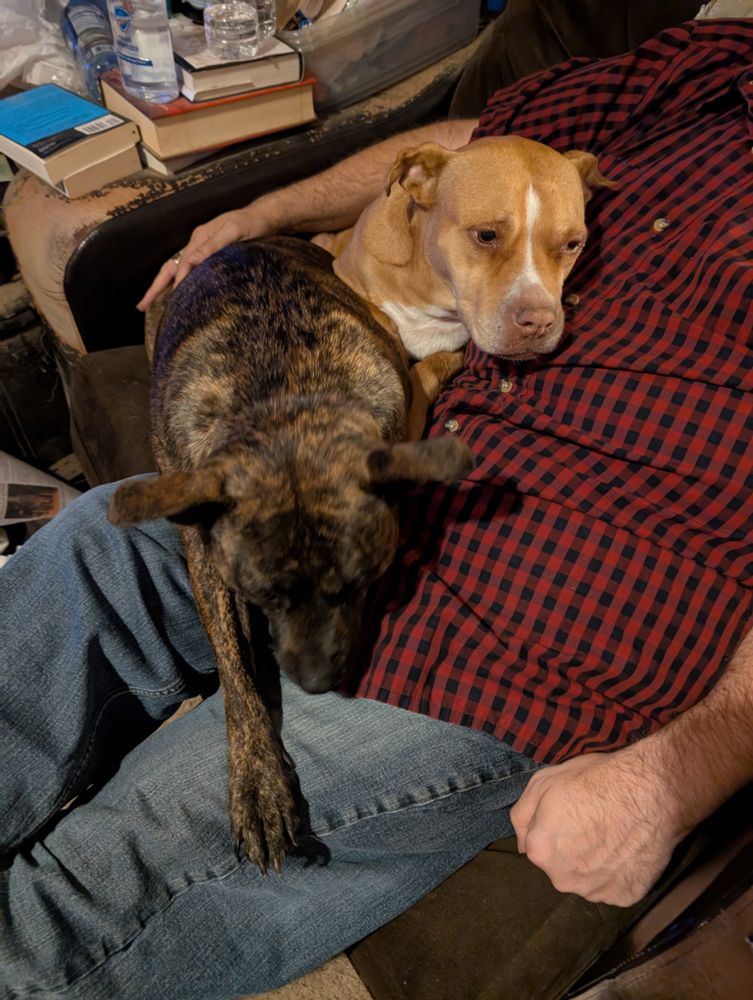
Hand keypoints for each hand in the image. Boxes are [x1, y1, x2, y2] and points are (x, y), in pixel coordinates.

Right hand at [137, 206, 270, 310]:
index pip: (183, 264)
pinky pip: (189, 271)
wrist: (264, 217)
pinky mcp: (210, 254)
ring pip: (177, 270)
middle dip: (156, 287)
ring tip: (151, 304)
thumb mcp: (234, 231)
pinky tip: (178, 295)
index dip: (177, 282)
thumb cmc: (252, 224)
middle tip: (141, 306)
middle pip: (171, 267)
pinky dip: (179, 283)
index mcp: (200, 238)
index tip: (174, 300)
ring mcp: (202, 249)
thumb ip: (213, 244)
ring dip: (163, 286)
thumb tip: (191, 259)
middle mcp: (197, 244)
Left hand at [510, 750, 685, 905]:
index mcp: (540, 851)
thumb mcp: (545, 781)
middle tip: (593, 824)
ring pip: (586, 880)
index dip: (554, 826)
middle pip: (561, 866)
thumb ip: (522, 815)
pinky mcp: (624, 897)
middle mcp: (563, 879)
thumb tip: (521, 846)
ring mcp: (595, 891)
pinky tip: (628, 850)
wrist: (651, 792)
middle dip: (571, 849)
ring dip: (594, 865)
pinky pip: (614, 887)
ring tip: (613, 836)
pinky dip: (618, 873)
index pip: (538, 845)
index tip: (572, 813)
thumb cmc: (596, 780)